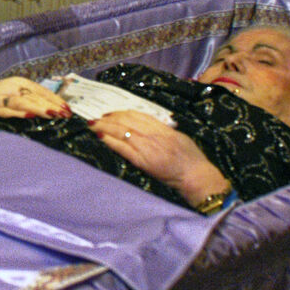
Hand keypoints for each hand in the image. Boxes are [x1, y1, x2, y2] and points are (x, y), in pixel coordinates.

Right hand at [0, 76, 71, 122]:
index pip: (40, 90)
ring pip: (22, 102)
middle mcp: (9, 86)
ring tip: (52, 114)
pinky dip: (18, 114)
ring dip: (38, 108)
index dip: (55, 99)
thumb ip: (33, 100)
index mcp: (18, 82)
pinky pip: (6, 111)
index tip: (68, 109)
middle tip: (65, 115)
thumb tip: (57, 109)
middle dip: (50, 105)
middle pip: (34, 96)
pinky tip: (29, 117)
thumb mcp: (15, 97)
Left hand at [88, 110, 229, 206]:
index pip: (137, 115)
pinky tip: (100, 137)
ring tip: (93, 125)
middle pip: (126, 121)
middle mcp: (153, 134)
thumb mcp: (179, 137)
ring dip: (104, 127)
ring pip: (121, 132)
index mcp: (162, 128)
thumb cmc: (192, 159)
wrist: (197, 177)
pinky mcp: (143, 161)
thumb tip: (149, 125)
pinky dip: (110, 141)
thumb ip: (164, 130)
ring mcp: (147, 147)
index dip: (121, 113)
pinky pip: (123, 148)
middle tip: (96, 118)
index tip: (111, 113)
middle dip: (109, 118)